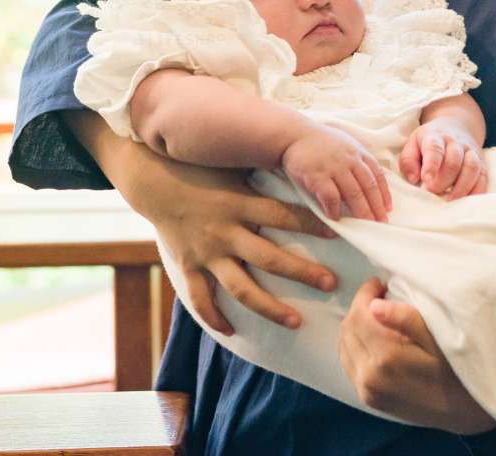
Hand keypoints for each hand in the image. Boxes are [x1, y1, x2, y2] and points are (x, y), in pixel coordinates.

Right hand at [67, 111, 340, 334]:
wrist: (154, 180)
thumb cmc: (203, 168)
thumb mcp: (235, 165)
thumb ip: (266, 173)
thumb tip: (305, 170)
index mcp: (240, 202)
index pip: (283, 214)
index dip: (311, 223)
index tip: (340, 231)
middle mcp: (225, 231)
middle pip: (269, 258)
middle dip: (302, 272)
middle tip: (331, 284)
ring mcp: (206, 253)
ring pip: (242, 288)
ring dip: (271, 307)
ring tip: (297, 321)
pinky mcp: (189, 267)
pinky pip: (202, 300)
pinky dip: (216, 318)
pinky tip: (233, 330)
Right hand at [282, 125, 391, 221]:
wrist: (295, 134)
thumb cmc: (321, 142)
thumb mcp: (345, 144)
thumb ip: (357, 160)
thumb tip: (368, 184)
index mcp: (358, 152)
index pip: (378, 175)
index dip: (384, 193)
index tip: (388, 208)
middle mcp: (349, 159)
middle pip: (368, 187)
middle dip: (376, 207)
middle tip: (381, 222)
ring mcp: (334, 167)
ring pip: (353, 193)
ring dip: (361, 211)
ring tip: (365, 224)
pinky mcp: (317, 175)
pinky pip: (331, 197)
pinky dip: (335, 209)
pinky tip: (336, 218)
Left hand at [337, 278, 495, 432]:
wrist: (466, 412)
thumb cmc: (457, 370)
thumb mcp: (438, 339)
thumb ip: (406, 319)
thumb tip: (374, 305)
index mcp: (386, 358)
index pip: (358, 316)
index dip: (365, 294)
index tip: (380, 283)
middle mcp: (369, 377)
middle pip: (347, 330)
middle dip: (359, 307)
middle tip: (380, 295)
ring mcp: (367, 391)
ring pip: (343, 347)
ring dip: (355, 326)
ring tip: (376, 315)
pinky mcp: (369, 400)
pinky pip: (349, 364)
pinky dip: (355, 344)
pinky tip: (373, 337)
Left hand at [399, 118, 487, 198]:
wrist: (456, 125)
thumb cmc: (429, 141)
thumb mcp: (412, 143)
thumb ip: (408, 161)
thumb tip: (414, 179)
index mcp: (436, 136)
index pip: (435, 148)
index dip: (431, 164)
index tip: (426, 179)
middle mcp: (456, 142)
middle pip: (454, 161)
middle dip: (443, 180)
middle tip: (432, 191)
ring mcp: (471, 152)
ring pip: (472, 168)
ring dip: (461, 187)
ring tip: (449, 200)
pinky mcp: (481, 163)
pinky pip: (483, 177)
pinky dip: (476, 191)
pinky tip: (465, 201)